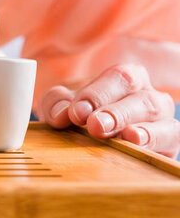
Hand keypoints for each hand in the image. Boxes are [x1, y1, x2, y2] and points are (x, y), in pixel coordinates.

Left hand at [38, 64, 179, 158]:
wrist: (88, 135)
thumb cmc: (78, 113)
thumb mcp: (60, 104)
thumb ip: (55, 104)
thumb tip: (60, 115)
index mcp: (125, 78)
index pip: (119, 78)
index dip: (98, 94)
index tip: (77, 112)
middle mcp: (148, 95)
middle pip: (142, 99)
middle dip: (117, 113)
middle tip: (95, 126)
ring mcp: (162, 120)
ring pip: (162, 121)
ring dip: (142, 131)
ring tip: (126, 137)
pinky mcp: (168, 144)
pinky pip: (171, 140)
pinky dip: (156, 143)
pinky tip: (138, 145)